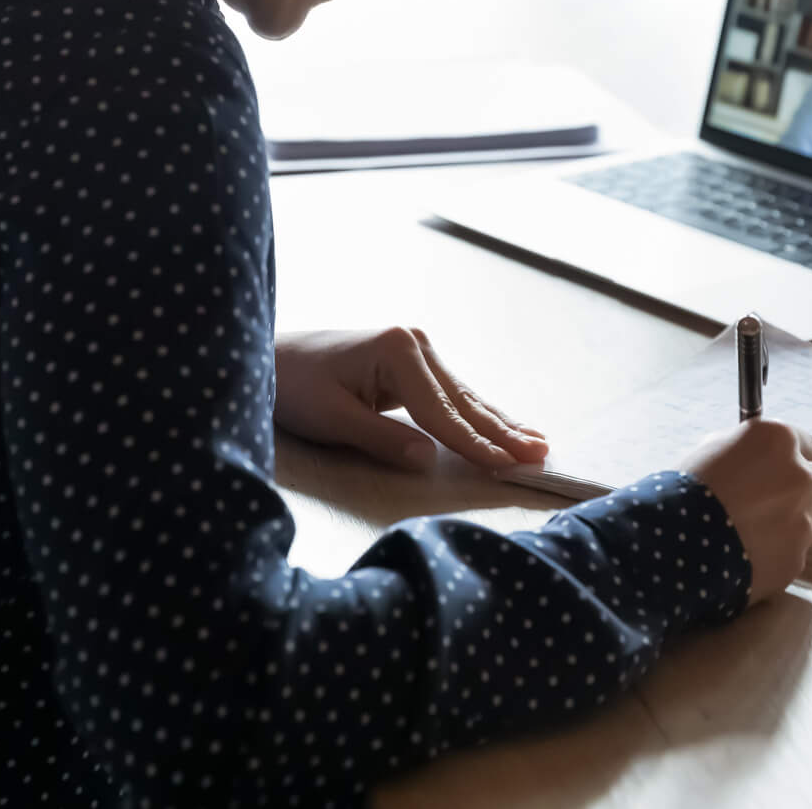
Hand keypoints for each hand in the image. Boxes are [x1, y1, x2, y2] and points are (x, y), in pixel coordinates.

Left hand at [274, 327, 548, 471]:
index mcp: (399, 351)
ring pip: (466, 397)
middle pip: (465, 400)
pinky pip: (453, 395)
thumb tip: (430, 459)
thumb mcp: (333, 419)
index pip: (444, 412)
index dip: (475, 445)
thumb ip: (383, 439)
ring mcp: (417, 349)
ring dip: (500, 423)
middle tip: (542, 455)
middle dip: (503, 431)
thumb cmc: (294, 387)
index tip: (507, 467)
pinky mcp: (413, 362)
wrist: (270, 358)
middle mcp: (416, 343)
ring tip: (539, 443)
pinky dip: (479, 414)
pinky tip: (505, 427)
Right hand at [677, 421, 811, 606]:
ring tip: (767, 536)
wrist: (674, 543)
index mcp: (777, 440)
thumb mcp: (710, 452)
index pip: (807, 445)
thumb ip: (742, 451)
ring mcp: (804, 518)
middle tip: (775, 506)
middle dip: (803, 494)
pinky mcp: (799, 557)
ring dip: (801, 527)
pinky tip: (758, 557)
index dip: (791, 461)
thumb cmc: (683, 492)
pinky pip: (802, 554)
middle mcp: (800, 475)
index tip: (779, 473)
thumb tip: (749, 457)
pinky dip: (785, 556)